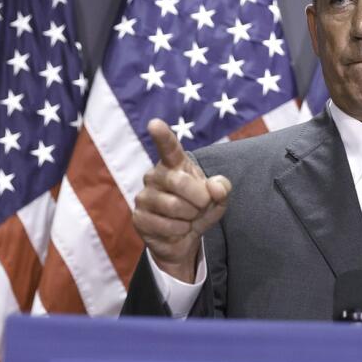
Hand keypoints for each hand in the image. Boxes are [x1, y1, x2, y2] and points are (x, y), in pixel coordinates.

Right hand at [132, 119, 231, 282]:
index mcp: (174, 165)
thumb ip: (222, 188)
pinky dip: (180, 231)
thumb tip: (215, 187)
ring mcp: (144, 196)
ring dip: (190, 217)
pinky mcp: (139, 217)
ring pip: (174, 206)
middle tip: (202, 206)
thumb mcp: (217, 198)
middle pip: (180, 182)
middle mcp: (155, 176)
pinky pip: (167, 226)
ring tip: (188, 218)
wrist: (183, 238)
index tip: (154, 124)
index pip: (168, 148)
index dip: (162, 136)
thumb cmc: (199, 209)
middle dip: (200, 199)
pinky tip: (177, 229)